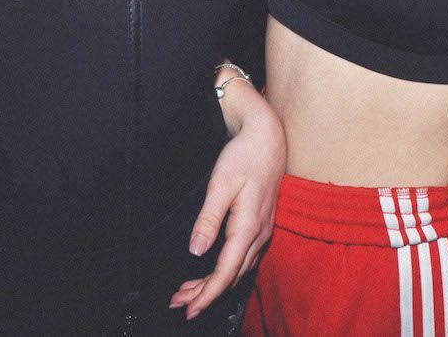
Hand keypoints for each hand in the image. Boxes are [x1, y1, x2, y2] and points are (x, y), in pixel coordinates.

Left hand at [169, 87, 285, 319]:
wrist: (268, 138)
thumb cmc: (244, 157)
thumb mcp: (221, 184)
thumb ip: (208, 219)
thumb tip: (196, 250)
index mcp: (248, 227)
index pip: (226, 272)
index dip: (207, 294)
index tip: (189, 308)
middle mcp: (259, 234)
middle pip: (232, 276)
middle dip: (206, 293)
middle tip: (179, 303)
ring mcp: (262, 231)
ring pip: (238, 269)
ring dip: (215, 283)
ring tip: (189, 291)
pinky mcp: (261, 225)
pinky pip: (244, 258)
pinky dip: (226, 270)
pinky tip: (213, 270)